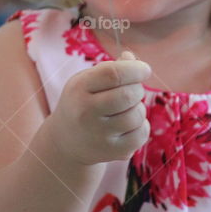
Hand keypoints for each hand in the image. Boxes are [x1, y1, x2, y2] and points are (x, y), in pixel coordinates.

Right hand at [46, 51, 150, 165]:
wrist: (66, 142)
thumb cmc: (83, 102)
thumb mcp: (87, 81)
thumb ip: (110, 68)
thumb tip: (132, 59)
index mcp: (79, 89)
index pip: (113, 74)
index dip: (135, 69)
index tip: (144, 69)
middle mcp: (86, 113)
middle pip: (128, 95)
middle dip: (138, 89)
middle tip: (133, 90)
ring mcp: (99, 135)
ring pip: (137, 115)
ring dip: (138, 108)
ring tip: (125, 109)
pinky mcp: (112, 152)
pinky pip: (142, 134)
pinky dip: (141, 126)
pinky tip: (127, 125)